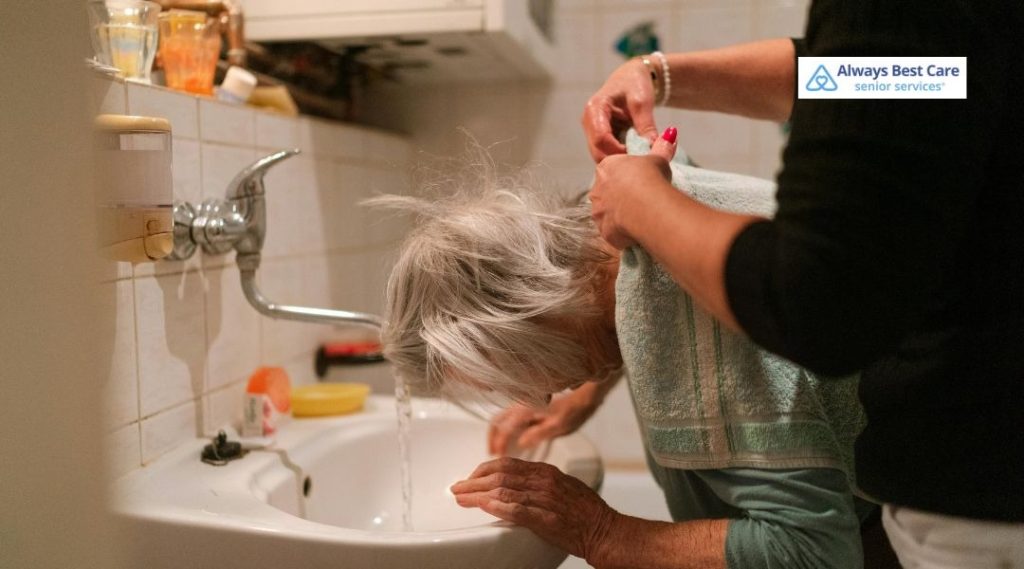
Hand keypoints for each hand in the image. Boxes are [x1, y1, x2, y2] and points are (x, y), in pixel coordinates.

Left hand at [451, 457, 617, 560]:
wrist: (605, 530)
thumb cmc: (586, 511)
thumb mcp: (563, 486)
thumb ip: (539, 482)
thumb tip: (515, 483)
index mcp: (546, 472)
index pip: (507, 464)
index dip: (484, 469)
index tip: (470, 477)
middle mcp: (543, 482)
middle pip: (500, 475)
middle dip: (474, 482)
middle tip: (457, 488)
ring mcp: (545, 499)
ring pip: (504, 490)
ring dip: (477, 494)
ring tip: (461, 499)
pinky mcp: (546, 519)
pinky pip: (516, 509)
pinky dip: (496, 506)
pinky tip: (482, 506)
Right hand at [488, 383, 604, 455]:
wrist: (582, 393)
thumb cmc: (573, 410)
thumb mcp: (559, 426)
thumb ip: (538, 434)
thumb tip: (521, 443)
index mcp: (526, 410)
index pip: (505, 429)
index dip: (500, 444)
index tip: (499, 456)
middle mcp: (521, 405)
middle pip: (497, 420)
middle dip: (492, 437)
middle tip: (492, 453)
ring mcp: (524, 404)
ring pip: (502, 417)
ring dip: (497, 432)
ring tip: (499, 447)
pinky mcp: (529, 405)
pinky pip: (510, 416)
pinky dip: (505, 426)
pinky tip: (512, 437)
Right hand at [582, 59, 659, 162]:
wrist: (631, 77)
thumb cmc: (635, 83)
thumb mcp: (642, 102)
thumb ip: (646, 125)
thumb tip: (653, 148)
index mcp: (595, 109)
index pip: (601, 139)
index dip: (618, 151)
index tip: (639, 156)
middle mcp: (588, 121)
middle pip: (598, 151)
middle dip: (618, 159)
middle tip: (641, 161)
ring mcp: (591, 130)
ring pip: (601, 155)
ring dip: (620, 160)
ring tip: (639, 157)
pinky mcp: (598, 136)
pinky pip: (607, 153)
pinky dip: (621, 156)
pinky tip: (635, 153)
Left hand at [590, 128, 677, 248]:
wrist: (646, 206)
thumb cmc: (650, 178)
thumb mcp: (658, 159)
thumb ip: (661, 148)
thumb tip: (670, 133)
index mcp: (606, 167)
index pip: (614, 172)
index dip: (628, 178)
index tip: (642, 184)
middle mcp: (596, 188)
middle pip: (608, 193)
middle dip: (622, 198)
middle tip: (643, 202)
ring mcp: (598, 211)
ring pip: (608, 214)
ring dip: (621, 216)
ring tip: (641, 218)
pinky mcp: (603, 230)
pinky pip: (612, 232)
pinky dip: (623, 233)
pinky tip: (637, 230)